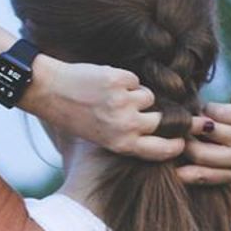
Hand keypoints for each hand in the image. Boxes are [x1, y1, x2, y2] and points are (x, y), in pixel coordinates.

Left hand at [24, 57, 186, 161]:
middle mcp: (125, 126)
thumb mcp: (102, 138)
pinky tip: (107, 84)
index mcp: (121, 145)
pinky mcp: (118, 80)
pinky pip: (136, 81)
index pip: (163, 150)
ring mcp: (123, 102)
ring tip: (115, 97)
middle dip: (162, 115)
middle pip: (164, 120)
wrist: (50, 91)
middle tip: (158, 110)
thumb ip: (129, 136)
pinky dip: (125, 80)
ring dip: (137, 95)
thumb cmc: (76, 117)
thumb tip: (159, 127)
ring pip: (150, 97)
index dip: (176, 145)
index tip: (181, 139)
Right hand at [175, 79, 230, 185]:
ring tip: (199, 118)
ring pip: (207, 130)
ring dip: (197, 120)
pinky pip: (216, 111)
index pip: (199, 176)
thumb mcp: (220, 149)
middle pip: (200, 154)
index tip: (165, 155)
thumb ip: (202, 161)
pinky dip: (209, 107)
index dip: (177, 166)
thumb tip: (174, 172)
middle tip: (180, 130)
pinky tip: (213, 109)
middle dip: (184, 139)